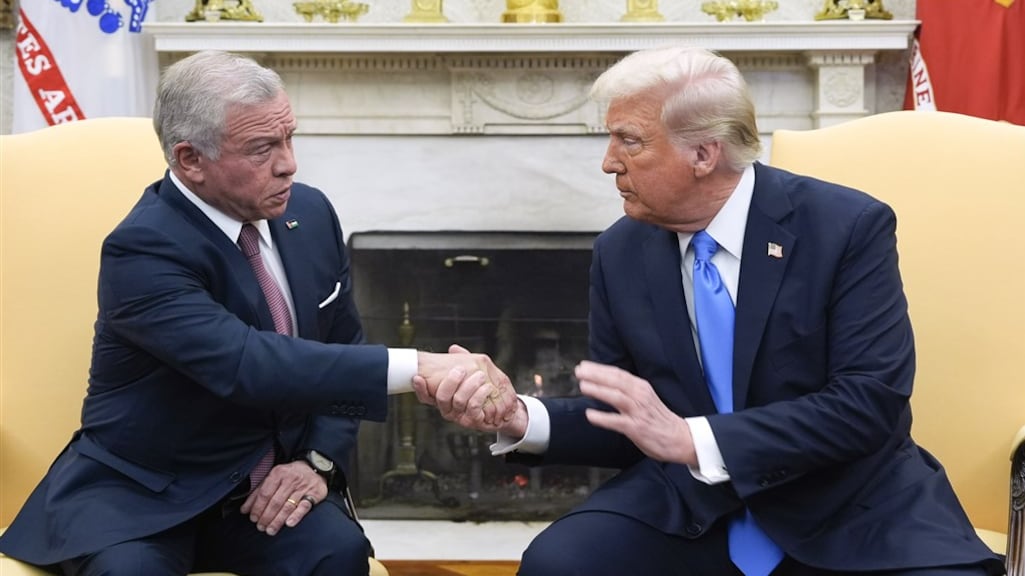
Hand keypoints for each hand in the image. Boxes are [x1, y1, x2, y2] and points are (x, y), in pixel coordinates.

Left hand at [240, 460, 327, 535]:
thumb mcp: (273, 478)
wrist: (314, 467)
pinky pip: (304, 507)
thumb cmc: (289, 475)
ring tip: (270, 530)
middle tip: (261, 527)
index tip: (253, 518)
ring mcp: (303, 487)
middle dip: (266, 517)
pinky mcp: (314, 494)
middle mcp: (290, 479)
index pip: (265, 493)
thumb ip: (258, 492)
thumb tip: (244, 510)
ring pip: (287, 506)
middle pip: (275, 502)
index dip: (257, 508)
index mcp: (278, 473)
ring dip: (277, 521)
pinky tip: (289, 524)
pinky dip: (296, 516)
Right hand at [414, 345, 522, 431]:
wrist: (501, 408)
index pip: (425, 395)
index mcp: (442, 398)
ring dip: (469, 386)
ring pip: (459, 401)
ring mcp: (460, 417)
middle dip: (451, 382)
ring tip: (480, 376)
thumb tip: (453, 349)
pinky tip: (487, 387)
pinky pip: (474, 408)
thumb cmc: (482, 389)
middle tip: (460, 370)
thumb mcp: (472, 373)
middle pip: (441, 397)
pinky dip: (480, 396)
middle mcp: (448, 409)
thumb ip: (462, 361)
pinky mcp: (474, 421)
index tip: (417, 377)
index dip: (420, 388)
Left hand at [575, 360, 696, 465]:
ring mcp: (638, 412)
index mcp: (641, 387)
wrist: (681, 438)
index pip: (618, 374)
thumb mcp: (645, 398)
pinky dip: (603, 417)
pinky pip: (617, 421)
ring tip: (583, 386)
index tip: (584, 365)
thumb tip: (605, 384)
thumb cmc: (659, 419)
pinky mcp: (637, 428)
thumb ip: (628, 391)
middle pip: (616, 381)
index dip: (600, 368)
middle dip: (596, 374)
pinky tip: (590, 415)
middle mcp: (640, 396)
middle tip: (579, 370)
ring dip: (598, 390)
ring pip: (616, 397)